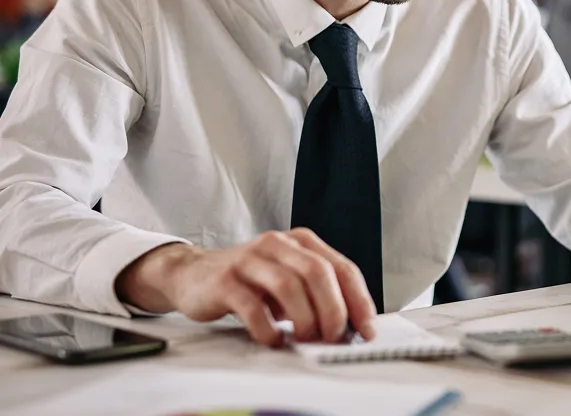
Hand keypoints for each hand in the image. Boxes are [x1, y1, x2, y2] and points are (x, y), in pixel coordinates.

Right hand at [115, 228, 377, 346]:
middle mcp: (278, 244)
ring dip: (305, 319)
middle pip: (319, 273)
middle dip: (333, 310)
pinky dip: (269, 328)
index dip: (358, 301)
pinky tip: (273, 339)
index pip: (342, 268)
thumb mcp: (289, 278)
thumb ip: (317, 293)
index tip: (367, 330)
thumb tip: (351, 326)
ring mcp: (250, 259)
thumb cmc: (251, 281)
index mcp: (302, 241)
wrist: (193, 274)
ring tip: (305, 339)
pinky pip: (253, 306)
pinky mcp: (225, 280)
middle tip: (334, 337)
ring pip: (289, 286)